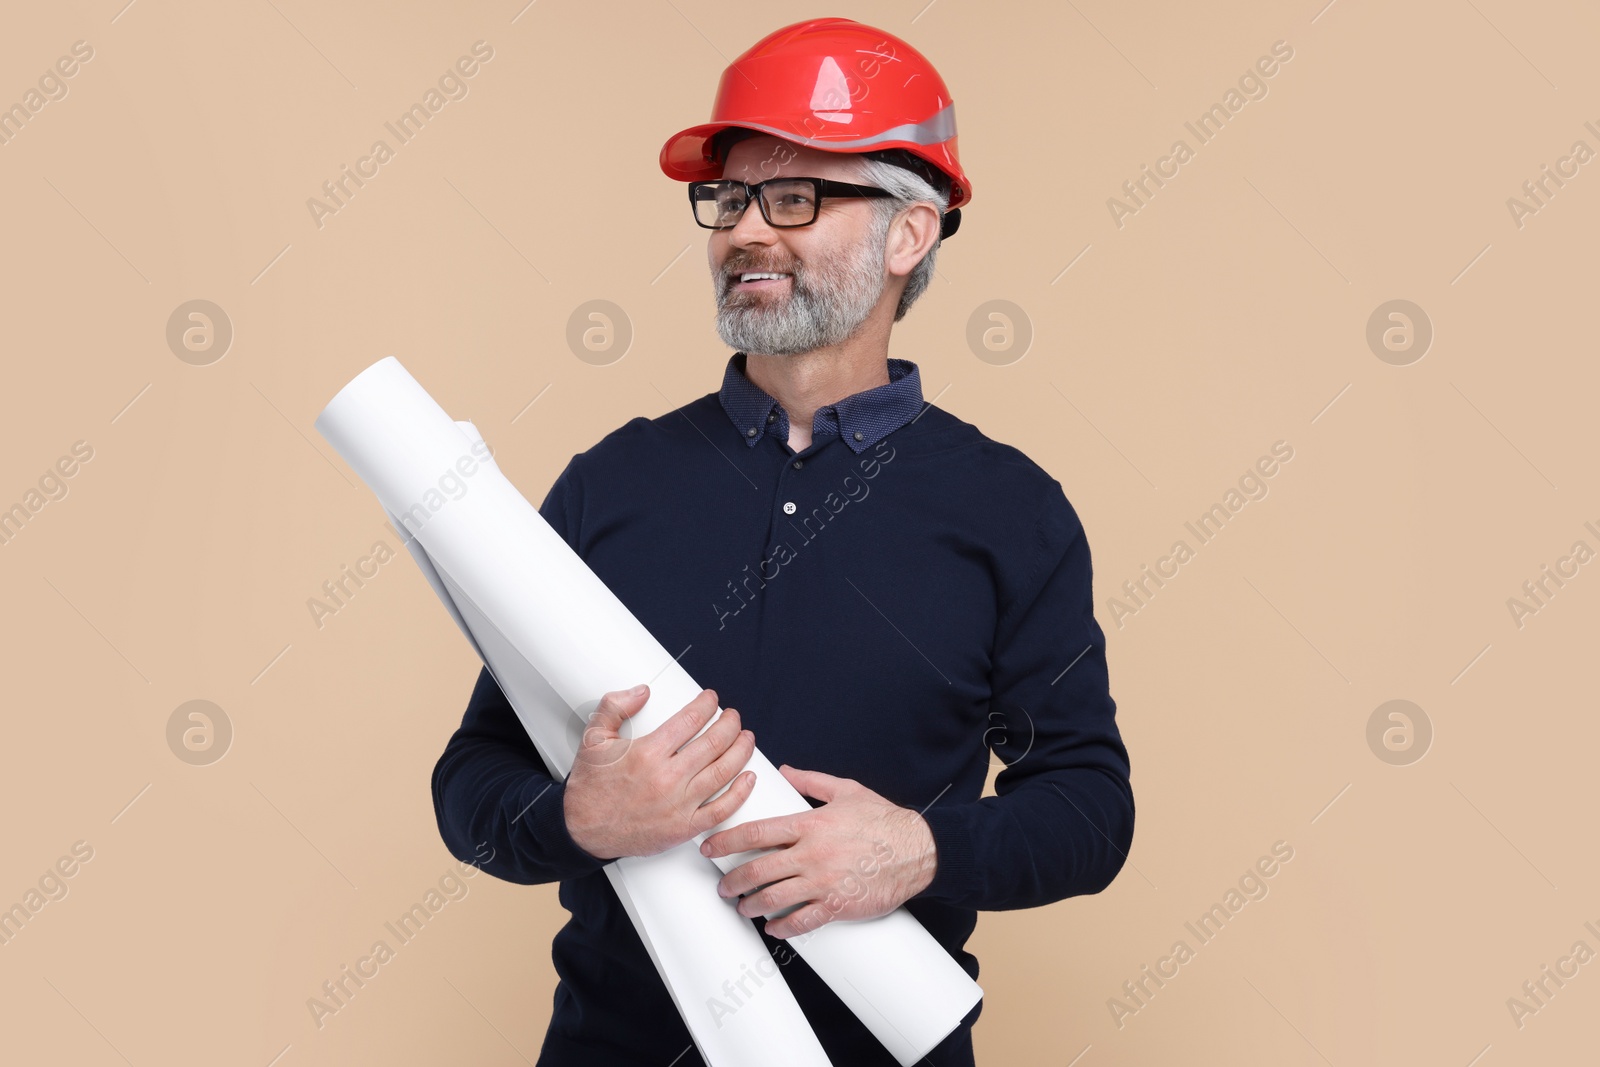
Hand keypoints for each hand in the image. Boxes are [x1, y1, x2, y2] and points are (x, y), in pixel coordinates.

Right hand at [564, 685, 757, 860]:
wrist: (582, 830)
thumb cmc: (590, 787)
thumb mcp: (593, 738)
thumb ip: (615, 707)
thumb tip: (643, 691)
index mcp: (648, 753)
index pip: (690, 719)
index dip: (706, 705)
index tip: (712, 699)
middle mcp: (667, 778)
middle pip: (714, 743)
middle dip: (729, 724)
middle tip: (733, 716)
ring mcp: (679, 804)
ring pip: (723, 772)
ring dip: (742, 751)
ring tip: (746, 738)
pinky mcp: (684, 827)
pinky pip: (721, 809)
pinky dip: (740, 793)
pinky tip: (749, 778)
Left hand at [700, 765, 937, 939]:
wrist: (917, 850)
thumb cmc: (884, 820)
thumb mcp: (847, 790)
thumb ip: (812, 782)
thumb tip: (786, 771)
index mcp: (810, 824)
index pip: (757, 832)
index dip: (726, 840)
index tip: (709, 847)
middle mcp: (811, 854)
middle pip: (758, 869)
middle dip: (733, 880)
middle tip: (722, 886)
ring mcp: (823, 882)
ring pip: (773, 898)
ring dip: (752, 905)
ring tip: (743, 907)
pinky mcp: (837, 905)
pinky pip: (802, 921)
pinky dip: (783, 927)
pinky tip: (774, 927)